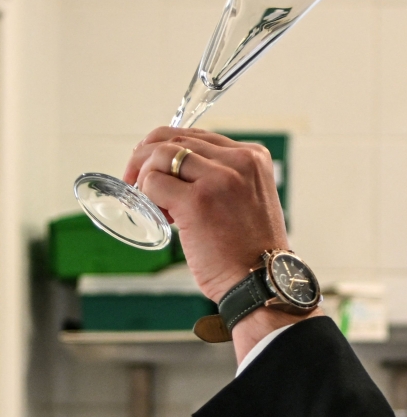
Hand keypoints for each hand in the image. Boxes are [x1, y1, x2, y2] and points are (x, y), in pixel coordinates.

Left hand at [124, 127, 288, 303]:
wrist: (261, 280)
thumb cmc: (250, 248)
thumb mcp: (248, 197)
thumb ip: (223, 176)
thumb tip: (176, 167)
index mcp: (254, 157)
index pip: (197, 136)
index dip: (167, 148)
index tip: (154, 167)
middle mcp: (239, 161)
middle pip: (175, 139)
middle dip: (146, 158)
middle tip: (135, 181)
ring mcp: (219, 178)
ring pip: (161, 155)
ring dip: (145, 176)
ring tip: (153, 203)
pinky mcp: (198, 201)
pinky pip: (154, 182)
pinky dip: (147, 196)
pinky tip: (162, 216)